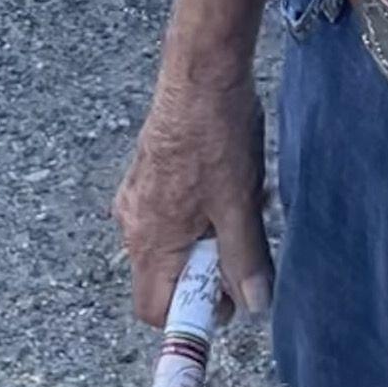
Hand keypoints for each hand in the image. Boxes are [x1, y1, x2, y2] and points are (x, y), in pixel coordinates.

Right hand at [112, 49, 271, 323]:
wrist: (201, 72)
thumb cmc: (216, 135)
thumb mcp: (239, 205)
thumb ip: (244, 260)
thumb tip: (254, 306)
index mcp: (150, 241)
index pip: (154, 310)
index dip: (191, 314)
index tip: (228, 300)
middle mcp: (133, 224)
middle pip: (165, 277)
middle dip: (206, 269)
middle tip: (242, 242)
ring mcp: (136, 196)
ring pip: (171, 242)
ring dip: (206, 237)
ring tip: (240, 204)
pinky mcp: (146, 173)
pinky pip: (168, 211)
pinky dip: (197, 211)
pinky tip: (227, 183)